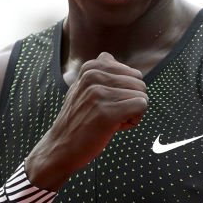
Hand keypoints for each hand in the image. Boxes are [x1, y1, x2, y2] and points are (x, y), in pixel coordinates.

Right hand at [26, 52, 147, 189]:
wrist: (61, 146)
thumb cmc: (78, 120)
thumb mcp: (81, 88)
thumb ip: (97, 72)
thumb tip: (108, 55)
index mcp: (91, 68)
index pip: (133, 74)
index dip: (126, 92)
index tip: (109, 104)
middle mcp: (94, 76)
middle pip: (140, 84)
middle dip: (132, 101)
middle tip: (113, 114)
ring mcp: (98, 93)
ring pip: (142, 96)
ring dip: (132, 112)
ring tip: (111, 121)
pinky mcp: (106, 111)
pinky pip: (141, 106)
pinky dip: (135, 120)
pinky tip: (117, 127)